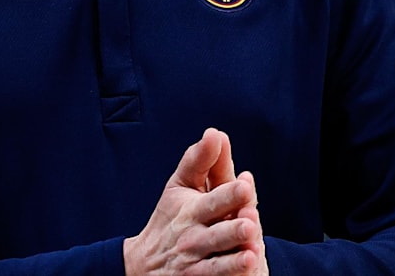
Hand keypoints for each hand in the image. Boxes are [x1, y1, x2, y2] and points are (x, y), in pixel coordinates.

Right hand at [124, 128, 268, 275]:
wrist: (143, 265)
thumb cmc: (170, 218)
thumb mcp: (180, 187)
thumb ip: (199, 161)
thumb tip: (215, 132)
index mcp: (190, 210)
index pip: (211, 201)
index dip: (227, 195)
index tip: (244, 185)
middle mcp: (192, 238)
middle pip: (215, 234)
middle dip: (231, 228)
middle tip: (249, 222)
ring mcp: (194, 264)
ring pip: (216, 264)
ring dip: (233, 260)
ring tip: (251, 253)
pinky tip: (247, 269)